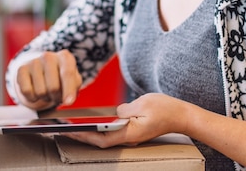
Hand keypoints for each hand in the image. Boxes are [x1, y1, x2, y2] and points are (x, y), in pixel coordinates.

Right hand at [15, 50, 82, 110]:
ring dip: (44, 97)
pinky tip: (35, 91)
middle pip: (53, 87)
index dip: (69, 90)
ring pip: (40, 92)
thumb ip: (73, 88)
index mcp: (65, 57)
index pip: (68, 73)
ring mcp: (34, 62)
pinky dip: (32, 98)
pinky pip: (26, 91)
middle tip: (56, 95)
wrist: (44, 72)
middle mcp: (49, 56)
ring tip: (47, 91)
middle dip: (56, 97)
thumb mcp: (73, 81)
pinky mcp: (21, 69)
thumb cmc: (61, 78)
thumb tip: (68, 100)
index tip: (69, 103)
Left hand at [66, 93, 188, 147]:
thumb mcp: (143, 104)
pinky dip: (99, 129)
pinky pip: (113, 131)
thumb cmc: (165, 109)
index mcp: (130, 133)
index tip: (70, 132)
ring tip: (72, 126)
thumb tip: (114, 112)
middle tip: (64, 130)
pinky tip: (91, 122)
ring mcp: (131, 134)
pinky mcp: (133, 129)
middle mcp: (129, 137)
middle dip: (82, 137)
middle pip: (101, 141)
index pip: (102, 139)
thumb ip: (126, 109)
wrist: (182, 114)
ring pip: (106, 137)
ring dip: (89, 133)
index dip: (85, 137)